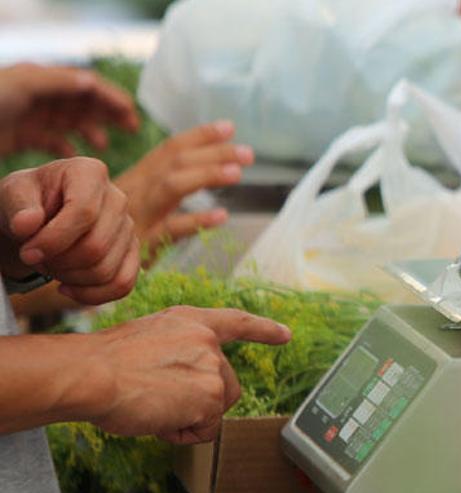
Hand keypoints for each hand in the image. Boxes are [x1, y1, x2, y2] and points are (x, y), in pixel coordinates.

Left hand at [0, 63, 138, 156]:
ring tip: (102, 145)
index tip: (131, 113)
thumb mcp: (23, 86)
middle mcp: (38, 95)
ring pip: (69, 121)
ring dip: (90, 129)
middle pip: (82, 101)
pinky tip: (76, 156)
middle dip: (107, 113)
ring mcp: (30, 115)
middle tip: (131, 128)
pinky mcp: (20, 136)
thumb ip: (57, 83)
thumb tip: (92, 82)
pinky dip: (66, 146)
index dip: (111, 96)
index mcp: (42, 79)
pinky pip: (51, 139)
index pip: (85, 84)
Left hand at [0, 158, 138, 303]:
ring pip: (106, 270)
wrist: (38, 215)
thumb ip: (17, 207)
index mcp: (90, 172)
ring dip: (70, 278)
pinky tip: (66, 288)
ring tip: (49, 266)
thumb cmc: (26, 202)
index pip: (84, 212)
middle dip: (59, 263)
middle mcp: (117, 198)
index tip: (26, 253)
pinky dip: (91, 295)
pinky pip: (122, 284)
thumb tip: (26, 225)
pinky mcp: (132, 252)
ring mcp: (128, 226)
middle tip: (35, 259)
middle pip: (96, 246)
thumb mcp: (12, 195)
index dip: (53, 240)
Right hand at [83, 306, 291, 443]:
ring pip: (215, 409)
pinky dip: (181, 434)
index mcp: (190, 321)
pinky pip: (205, 430)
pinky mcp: (212, 395)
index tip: (286, 335)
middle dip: (201, 403)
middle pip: (226, 386)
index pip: (236, 322)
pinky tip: (157, 417)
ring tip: (153, 405)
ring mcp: (213, 367)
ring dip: (188, 418)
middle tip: (158, 399)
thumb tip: (185, 382)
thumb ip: (177, 353)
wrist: (91, 374)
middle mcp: (207, 340)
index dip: (263, 330)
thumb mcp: (147, 342)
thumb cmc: (103, 364)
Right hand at [115, 121, 252, 250]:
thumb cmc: (104, 227)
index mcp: (139, 178)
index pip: (171, 150)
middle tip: (249, 153)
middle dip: (213, 152)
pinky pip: (169, 229)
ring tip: (237, 172)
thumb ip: (162, 183)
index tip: (229, 127)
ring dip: (206, 175)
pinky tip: (220, 216)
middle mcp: (138, 190)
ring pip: (172, 186)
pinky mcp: (141, 242)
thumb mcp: (133, 199)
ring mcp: (140, 214)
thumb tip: (202, 167)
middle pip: (177, 162)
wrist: (66, 252)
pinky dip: (195, 221)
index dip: (200, 136)